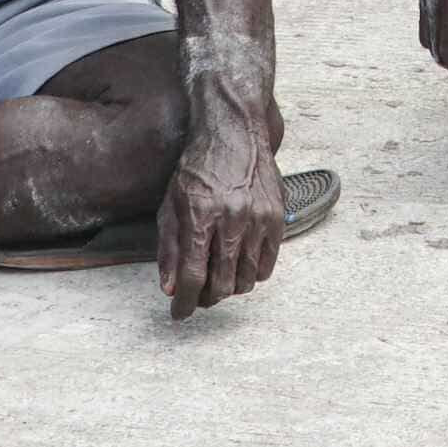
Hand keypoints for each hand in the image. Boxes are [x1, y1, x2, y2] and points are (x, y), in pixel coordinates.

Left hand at [155, 123, 284, 320]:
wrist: (234, 132)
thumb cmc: (197, 168)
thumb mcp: (171, 205)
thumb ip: (170, 249)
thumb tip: (171, 289)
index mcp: (200, 215)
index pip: (193, 276)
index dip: (184, 303)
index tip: (179, 314)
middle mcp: (232, 218)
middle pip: (223, 284)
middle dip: (207, 299)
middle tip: (198, 296)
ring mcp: (259, 218)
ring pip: (247, 279)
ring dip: (230, 289)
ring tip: (218, 281)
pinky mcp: (278, 216)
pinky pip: (268, 264)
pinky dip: (252, 274)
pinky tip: (240, 266)